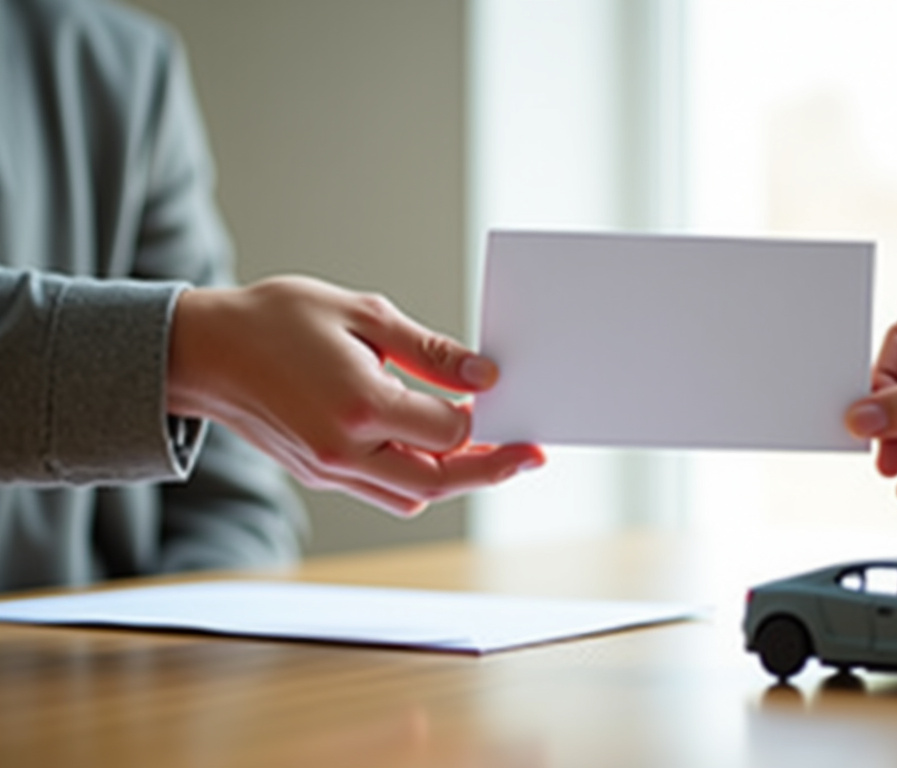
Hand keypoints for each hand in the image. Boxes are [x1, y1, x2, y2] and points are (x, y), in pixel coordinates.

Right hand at [167, 276, 543, 515]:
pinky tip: (434, 448)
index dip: (485, 416)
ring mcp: (330, 470)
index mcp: (360, 406)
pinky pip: (384, 491)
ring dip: (454, 477)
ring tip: (488, 450)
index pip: (451, 430)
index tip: (504, 397)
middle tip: (529, 455)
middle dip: (491, 469)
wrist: (203, 351)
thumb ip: (429, 350)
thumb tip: (485, 375)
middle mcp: (346, 450)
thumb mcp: (362, 314)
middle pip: (440, 481)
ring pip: (414, 495)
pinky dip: (417, 477)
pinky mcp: (321, 476)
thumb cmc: (277, 320)